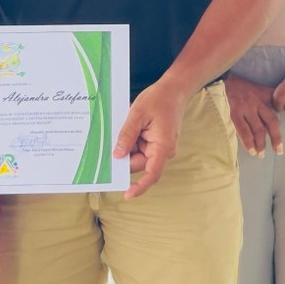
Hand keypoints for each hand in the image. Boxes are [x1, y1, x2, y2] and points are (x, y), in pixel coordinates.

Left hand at [113, 77, 192, 197]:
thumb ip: (127, 135)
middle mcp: (163, 150)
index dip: (140, 186)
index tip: (127, 195)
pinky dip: (132, 140)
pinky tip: (129, 126)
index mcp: (163, 147)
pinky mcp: (155, 142)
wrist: (174, 88)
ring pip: (137, 155)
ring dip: (128, 145)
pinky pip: (139, 147)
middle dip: (125, 156)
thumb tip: (117, 155)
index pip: (152, 173)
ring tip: (126, 125)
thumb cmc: (159, 99)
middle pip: (139, 163)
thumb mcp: (137, 115)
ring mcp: (159, 147)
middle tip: (110, 143)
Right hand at [223, 74, 283, 155]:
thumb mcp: (256, 88)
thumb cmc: (237, 87)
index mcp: (263, 97)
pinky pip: (243, 130)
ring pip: (258, 129)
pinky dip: (248, 142)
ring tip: (260, 154)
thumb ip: (268, 96)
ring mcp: (245, 108)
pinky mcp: (234, 112)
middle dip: (276, 138)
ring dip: (260, 143)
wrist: (219, 80)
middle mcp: (256, 103)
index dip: (278, 130)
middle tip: (278, 151)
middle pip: (271, 122)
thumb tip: (281, 107)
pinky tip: (251, 150)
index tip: (280, 144)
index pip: (275, 115)